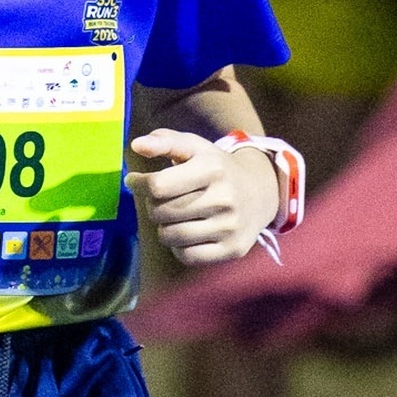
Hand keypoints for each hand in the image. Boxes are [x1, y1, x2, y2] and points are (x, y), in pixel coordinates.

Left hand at [130, 128, 280, 269]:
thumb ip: (164, 141)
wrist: (260, 193)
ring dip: (164, 227)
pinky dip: (179, 247)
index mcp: (213, 169)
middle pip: (161, 212)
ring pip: (169, 236)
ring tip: (175, 216)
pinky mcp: (232, 249)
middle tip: (162, 199)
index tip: (136, 181)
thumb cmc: (216, 168)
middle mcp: (224, 198)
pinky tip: (187, 232)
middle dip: (154, 205)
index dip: (140, 184)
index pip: (158, 185)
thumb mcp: (194, 147)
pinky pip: (186, 256)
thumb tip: (136, 145)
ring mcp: (230, 226)